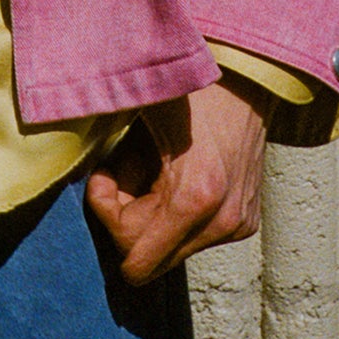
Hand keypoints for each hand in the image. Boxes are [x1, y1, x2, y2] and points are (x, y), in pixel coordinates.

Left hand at [84, 73, 273, 287]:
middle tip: (127, 164)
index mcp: (195, 198)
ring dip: (150, 211)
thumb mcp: (140, 119)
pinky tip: (176, 172)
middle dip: (128, 212)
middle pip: (150, 255)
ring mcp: (238, 224)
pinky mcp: (245, 221)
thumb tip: (89, 197)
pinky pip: (191, 236)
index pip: (138, 262)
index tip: (107, 176)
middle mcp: (222, 221)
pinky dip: (174, 211)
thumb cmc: (187, 89)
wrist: (248, 76)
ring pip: (170, 247)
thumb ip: (113, 167)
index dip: (109, 217)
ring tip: (154, 163)